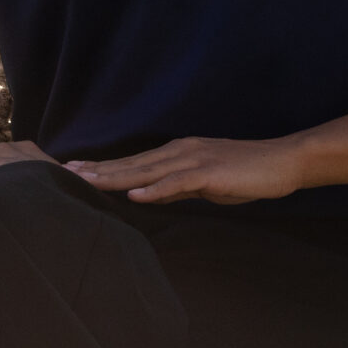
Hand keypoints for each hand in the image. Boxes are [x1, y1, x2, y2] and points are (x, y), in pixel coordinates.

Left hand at [66, 136, 305, 205]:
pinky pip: (178, 182)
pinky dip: (155, 189)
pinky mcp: (210, 173)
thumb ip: (176, 187)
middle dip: (98, 170)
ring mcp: (194, 160)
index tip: (74, 171)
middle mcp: (180, 151)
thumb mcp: (204, 183)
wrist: (283, 161)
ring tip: (87, 181)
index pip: (133, 163)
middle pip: (132, 163)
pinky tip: (135, 195)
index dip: (103, 168)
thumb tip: (148, 194)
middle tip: (65, 172)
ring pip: (147, 170)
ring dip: (116, 177)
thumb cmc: (246, 173)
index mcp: (177, 153)